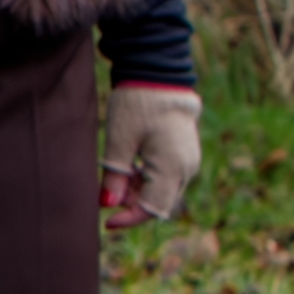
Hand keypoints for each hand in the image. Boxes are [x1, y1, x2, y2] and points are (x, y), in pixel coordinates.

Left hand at [99, 83, 203, 227]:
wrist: (159, 73)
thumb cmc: (137, 104)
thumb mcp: (119, 141)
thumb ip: (114, 176)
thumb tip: (107, 204)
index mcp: (173, 168)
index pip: (152, 209)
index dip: (128, 219)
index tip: (105, 220)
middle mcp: (187, 169)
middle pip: (159, 202)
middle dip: (131, 203)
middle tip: (106, 189)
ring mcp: (188, 161)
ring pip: (162, 190)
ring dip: (138, 190)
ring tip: (115, 172)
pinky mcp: (184, 153)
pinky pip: (167, 176)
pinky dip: (146, 178)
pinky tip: (129, 166)